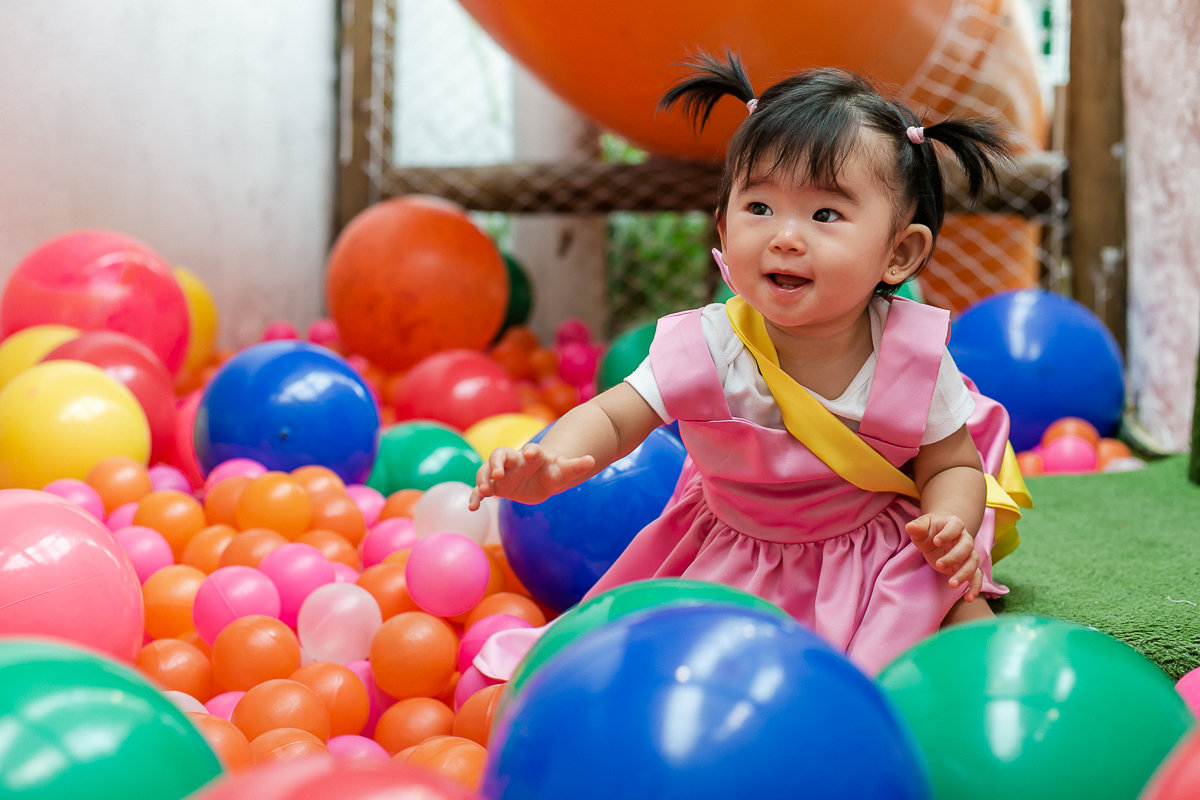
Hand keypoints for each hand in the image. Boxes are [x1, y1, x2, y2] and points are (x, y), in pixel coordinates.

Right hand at [468, 444, 595, 509]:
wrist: (542, 476)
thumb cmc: (554, 470)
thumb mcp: (565, 471)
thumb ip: (576, 466)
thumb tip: (592, 460)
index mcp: (532, 455)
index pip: (530, 450)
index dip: (530, 451)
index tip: (529, 453)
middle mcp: (514, 461)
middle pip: (500, 455)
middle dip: (497, 462)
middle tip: (497, 473)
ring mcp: (503, 473)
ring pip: (486, 470)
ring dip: (483, 478)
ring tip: (484, 491)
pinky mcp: (497, 486)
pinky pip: (482, 489)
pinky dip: (475, 496)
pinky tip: (473, 508)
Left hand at [906, 513, 982, 601]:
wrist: (937, 538)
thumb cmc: (928, 530)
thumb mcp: (921, 527)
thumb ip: (917, 527)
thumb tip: (909, 527)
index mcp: (954, 524)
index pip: (956, 526)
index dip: (948, 533)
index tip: (936, 541)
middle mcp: (965, 538)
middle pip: (967, 546)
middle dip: (954, 557)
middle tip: (939, 565)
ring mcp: (968, 553)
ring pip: (973, 562)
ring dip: (964, 574)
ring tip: (951, 584)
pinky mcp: (967, 566)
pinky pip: (976, 576)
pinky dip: (975, 587)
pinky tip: (969, 598)